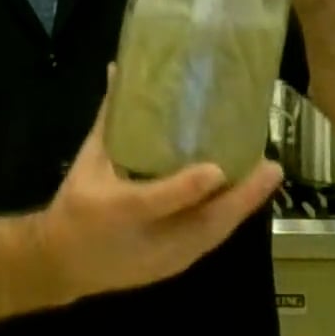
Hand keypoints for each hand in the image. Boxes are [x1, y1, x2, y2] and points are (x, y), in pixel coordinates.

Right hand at [42, 66, 283, 300]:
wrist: (64, 264)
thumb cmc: (76, 208)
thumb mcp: (87, 162)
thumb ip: (108, 119)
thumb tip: (119, 71)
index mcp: (117, 210)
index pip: (154, 201)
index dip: (185, 188)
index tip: (216, 169)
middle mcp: (147, 239)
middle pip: (201, 225)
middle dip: (240, 199)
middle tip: (270, 167)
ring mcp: (165, 257)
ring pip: (213, 234)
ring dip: (243, 206)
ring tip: (268, 175)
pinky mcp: (176, 264)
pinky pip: (209, 240)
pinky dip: (230, 217)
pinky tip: (248, 195)